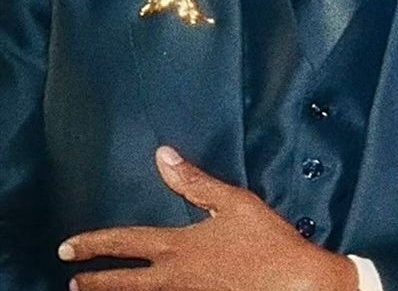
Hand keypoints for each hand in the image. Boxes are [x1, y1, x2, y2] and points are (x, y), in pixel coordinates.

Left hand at [59, 146, 357, 290]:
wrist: (294, 284)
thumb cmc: (267, 241)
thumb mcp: (235, 202)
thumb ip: (196, 182)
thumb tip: (163, 157)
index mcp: (178, 247)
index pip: (125, 243)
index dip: (93, 244)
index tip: (67, 248)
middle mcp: (174, 278)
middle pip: (122, 284)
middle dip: (94, 282)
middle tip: (73, 282)